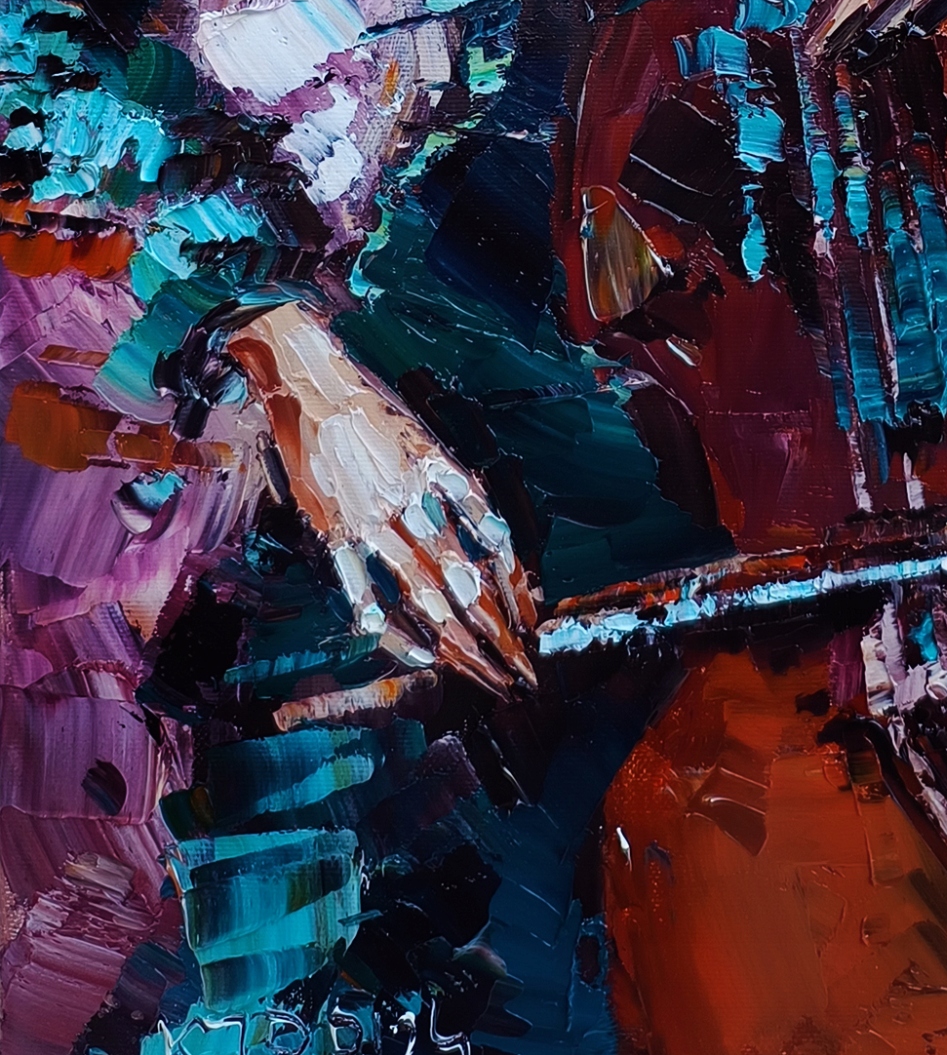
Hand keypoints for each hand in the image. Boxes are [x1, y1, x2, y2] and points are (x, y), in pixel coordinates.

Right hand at [229, 303, 537, 689]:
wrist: (307, 379)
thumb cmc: (370, 409)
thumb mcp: (425, 437)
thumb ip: (453, 488)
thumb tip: (488, 539)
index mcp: (441, 471)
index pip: (494, 539)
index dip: (516, 584)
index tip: (532, 621)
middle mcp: (413, 498)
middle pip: (465, 578)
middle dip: (495, 631)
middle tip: (519, 671)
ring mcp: (371, 518)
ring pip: (422, 592)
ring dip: (455, 640)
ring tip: (481, 674)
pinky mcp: (331, 530)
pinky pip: (362, 589)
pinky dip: (389, 626)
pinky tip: (418, 653)